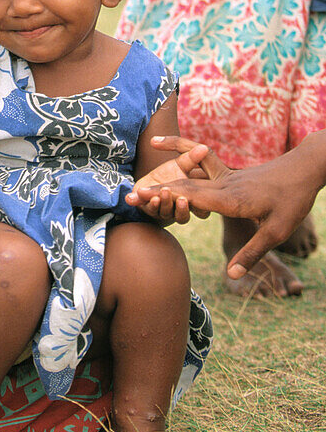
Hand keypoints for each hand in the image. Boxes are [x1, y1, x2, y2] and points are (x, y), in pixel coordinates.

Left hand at [127, 142, 210, 223]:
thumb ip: (192, 158)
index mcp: (192, 203)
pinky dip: (148, 203)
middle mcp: (179, 211)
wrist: (151, 178)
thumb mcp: (182, 164)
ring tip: (164, 191)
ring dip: (166, 203)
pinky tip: (147, 196)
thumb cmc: (172, 172)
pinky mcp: (150, 209)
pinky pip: (150, 209)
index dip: (202, 209)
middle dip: (182, 208)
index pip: (201, 212)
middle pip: (183, 216)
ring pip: (166, 213)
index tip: (200, 200)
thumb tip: (203, 148)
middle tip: (183, 199)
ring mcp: (165, 212)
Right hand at [131, 134, 324, 278]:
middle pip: (182, 186)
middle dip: (154, 191)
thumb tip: (233, 275)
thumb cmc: (292, 201)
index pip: (190, 197)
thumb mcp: (276, 232)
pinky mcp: (228, 175)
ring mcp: (224, 177)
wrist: (304, 168)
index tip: (140, 198)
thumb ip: (252, 253)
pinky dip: (179, 160)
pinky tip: (164, 156)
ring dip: (164, 176)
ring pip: (188, 176)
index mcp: (231, 199)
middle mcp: (223, 185)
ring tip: (140, 178)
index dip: (163, 197)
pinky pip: (198, 168)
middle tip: (128, 196)